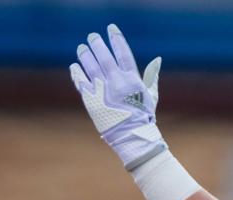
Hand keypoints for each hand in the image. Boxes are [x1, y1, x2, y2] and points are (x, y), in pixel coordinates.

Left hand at [70, 24, 166, 169]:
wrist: (132, 137)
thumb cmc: (143, 117)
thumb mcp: (150, 95)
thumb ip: (151, 76)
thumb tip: (158, 59)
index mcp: (131, 80)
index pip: (123, 53)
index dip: (116, 39)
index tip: (111, 29)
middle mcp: (116, 83)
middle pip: (104, 56)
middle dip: (97, 44)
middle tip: (92, 37)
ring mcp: (102, 91)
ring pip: (90, 66)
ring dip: (85, 55)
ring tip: (82, 48)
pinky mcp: (91, 100)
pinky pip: (81, 82)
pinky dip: (77, 72)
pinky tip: (75, 66)